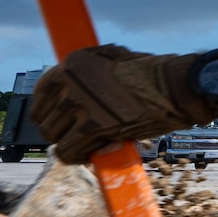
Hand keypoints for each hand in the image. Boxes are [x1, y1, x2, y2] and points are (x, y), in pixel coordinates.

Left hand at [32, 45, 211, 162]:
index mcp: (73, 64)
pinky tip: (86, 156)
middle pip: (45, 119)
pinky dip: (75, 157)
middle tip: (73, 135)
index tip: (52, 120)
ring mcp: (81, 104)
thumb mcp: (115, 59)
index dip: (44, 111)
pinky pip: (68, 151)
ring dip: (66, 144)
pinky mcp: (94, 127)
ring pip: (54, 137)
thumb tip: (72, 86)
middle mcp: (71, 82)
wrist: (176, 86)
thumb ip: (89, 71)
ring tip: (82, 146)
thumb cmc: (152, 73)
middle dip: (57, 130)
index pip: (41, 93)